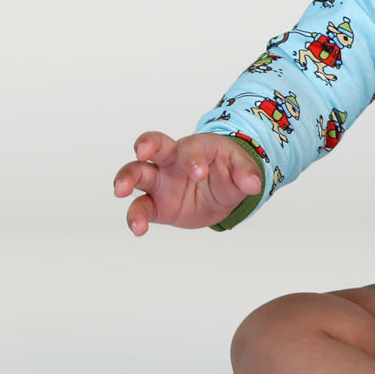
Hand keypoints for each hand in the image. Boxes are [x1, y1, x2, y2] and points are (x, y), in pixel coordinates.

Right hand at [113, 131, 261, 235]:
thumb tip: (255, 185)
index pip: (190, 147)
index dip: (192, 159)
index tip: (200, 174)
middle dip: (146, 144)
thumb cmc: (230, 169)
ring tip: (120, 190)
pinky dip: (136, 217)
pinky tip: (138, 229)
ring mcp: (161, 181)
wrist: (223, 190)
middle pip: (154, 145)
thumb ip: (247, 174)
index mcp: (196, 148)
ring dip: (125, 178)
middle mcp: (173, 161)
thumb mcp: (243, 169)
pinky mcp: (156, 205)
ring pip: (136, 173)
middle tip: (142, 151)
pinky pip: (141, 208)